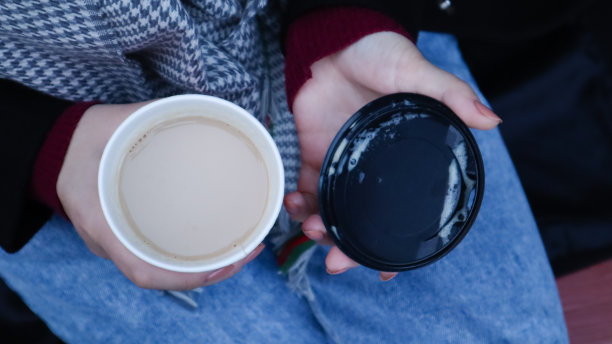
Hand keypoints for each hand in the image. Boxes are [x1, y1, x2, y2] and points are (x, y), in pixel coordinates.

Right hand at [57, 102, 263, 289]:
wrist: (56, 146)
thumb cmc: (84, 136)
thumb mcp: (113, 122)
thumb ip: (154, 116)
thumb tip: (204, 108)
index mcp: (100, 221)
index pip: (142, 270)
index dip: (184, 278)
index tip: (222, 265)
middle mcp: (108, 240)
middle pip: (160, 274)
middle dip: (208, 273)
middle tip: (247, 252)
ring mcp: (115, 241)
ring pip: (161, 268)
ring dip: (201, 267)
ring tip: (240, 250)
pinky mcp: (123, 234)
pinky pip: (157, 254)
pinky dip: (187, 256)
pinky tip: (213, 241)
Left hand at [284, 32, 500, 280]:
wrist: (338, 40)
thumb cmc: (383, 56)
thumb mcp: (418, 74)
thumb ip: (451, 96)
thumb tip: (493, 121)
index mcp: (401, 162)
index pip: (404, 211)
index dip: (396, 247)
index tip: (385, 275)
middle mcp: (372, 171)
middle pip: (361, 221)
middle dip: (348, 248)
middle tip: (337, 262)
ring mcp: (342, 165)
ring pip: (330, 212)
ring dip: (319, 229)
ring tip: (312, 229)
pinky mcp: (314, 154)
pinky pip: (304, 188)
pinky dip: (296, 202)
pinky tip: (293, 203)